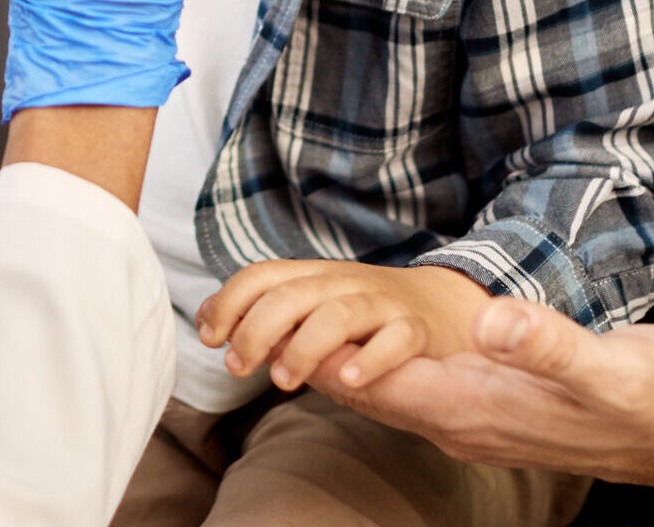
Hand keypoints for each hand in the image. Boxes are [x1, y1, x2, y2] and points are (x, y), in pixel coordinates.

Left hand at [196, 259, 490, 391]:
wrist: (445, 307)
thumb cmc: (366, 318)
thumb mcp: (313, 311)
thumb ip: (267, 317)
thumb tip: (207, 321)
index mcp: (315, 277)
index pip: (263, 274)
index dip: (228, 302)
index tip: (211, 338)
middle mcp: (345, 283)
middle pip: (293, 293)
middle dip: (256, 329)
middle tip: (239, 367)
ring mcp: (382, 303)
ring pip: (339, 312)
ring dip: (304, 346)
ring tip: (284, 380)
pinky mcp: (416, 329)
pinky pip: (396, 338)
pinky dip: (372, 358)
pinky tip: (352, 379)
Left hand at [305, 300, 653, 498]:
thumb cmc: (653, 396)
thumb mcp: (605, 364)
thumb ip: (546, 343)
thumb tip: (489, 320)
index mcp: (486, 407)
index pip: (388, 386)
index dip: (333, 362)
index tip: (282, 335)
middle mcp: (474, 420)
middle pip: (377, 395)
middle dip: (320, 364)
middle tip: (262, 332)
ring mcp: (487, 418)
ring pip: (396, 395)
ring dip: (347, 368)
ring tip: (295, 334)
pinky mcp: (502, 407)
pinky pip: (425, 392)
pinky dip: (387, 370)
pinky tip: (376, 346)